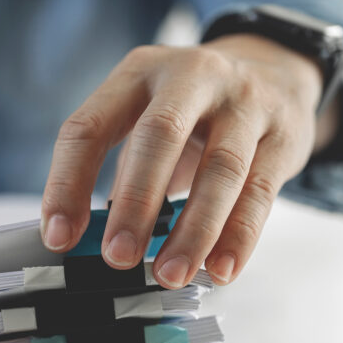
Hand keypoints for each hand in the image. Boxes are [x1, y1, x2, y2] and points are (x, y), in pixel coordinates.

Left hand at [41, 34, 335, 287]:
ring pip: (221, 170)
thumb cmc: (191, 109)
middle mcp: (191, 76)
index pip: (88, 127)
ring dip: (192, 231)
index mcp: (136, 74)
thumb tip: (88, 245)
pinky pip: (261, 192)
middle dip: (135, 203)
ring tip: (169, 275)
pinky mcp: (284, 133)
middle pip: (160, 137)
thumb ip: (120, 174)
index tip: (58, 237)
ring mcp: (245, 101)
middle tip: (118, 258)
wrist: (274, 67)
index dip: (67, 184)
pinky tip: (220, 270)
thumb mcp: (145, 119)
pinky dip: (239, 236)